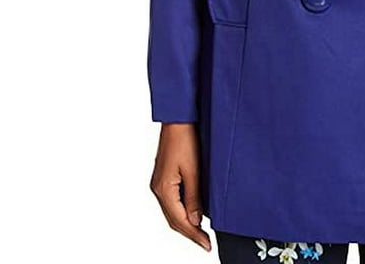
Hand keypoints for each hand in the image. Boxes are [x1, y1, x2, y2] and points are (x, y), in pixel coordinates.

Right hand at [150, 123, 211, 251]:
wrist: (178, 119)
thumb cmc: (185, 138)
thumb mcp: (193, 169)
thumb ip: (194, 196)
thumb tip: (195, 220)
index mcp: (163, 189)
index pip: (179, 220)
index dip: (194, 235)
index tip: (206, 245)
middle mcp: (158, 189)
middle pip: (173, 220)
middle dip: (190, 233)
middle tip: (205, 243)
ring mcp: (159, 183)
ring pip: (172, 212)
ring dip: (185, 223)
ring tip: (201, 233)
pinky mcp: (164, 177)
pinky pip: (172, 201)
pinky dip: (182, 211)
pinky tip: (192, 213)